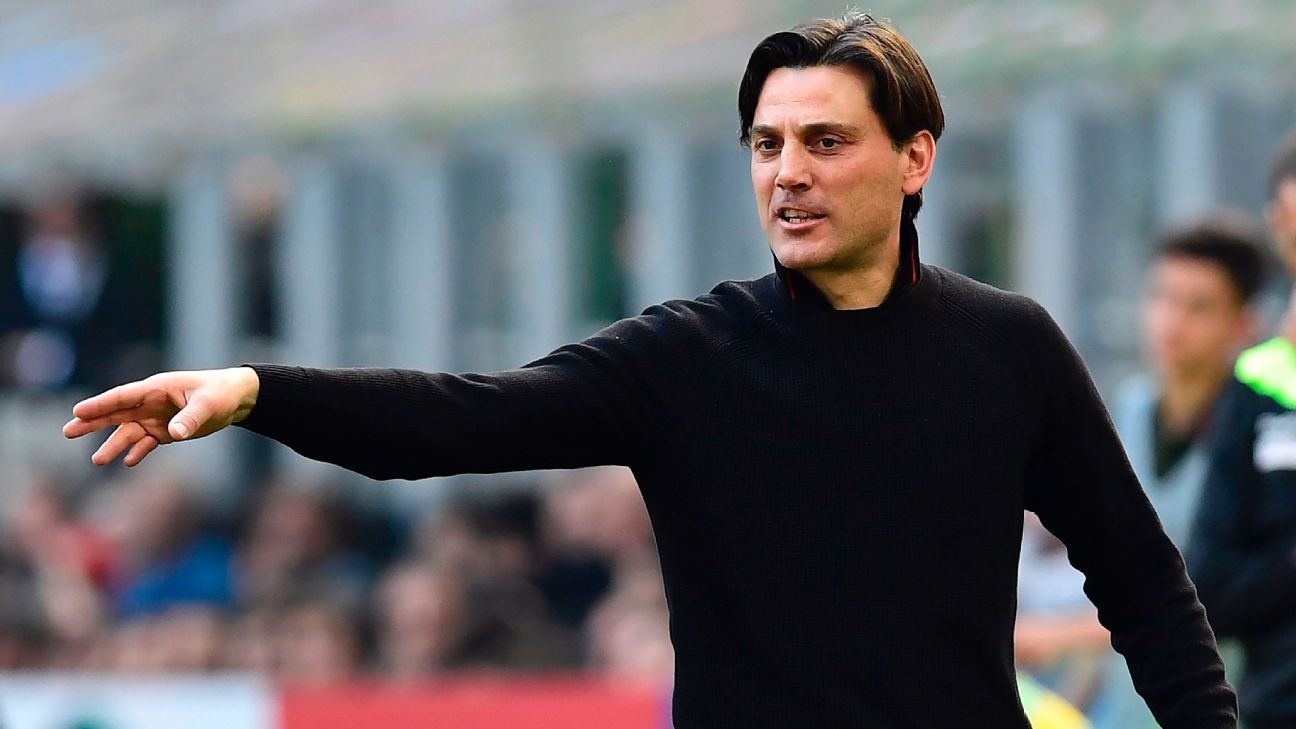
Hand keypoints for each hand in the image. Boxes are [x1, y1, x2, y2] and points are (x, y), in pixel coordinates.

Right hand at [63, 367, 259, 466]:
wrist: (234, 400)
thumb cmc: (219, 394)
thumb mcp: (208, 404)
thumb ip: (190, 418)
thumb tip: (173, 434)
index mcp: (156, 389)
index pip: (123, 396)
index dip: (100, 404)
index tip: (78, 411)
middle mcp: (151, 404)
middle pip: (116, 413)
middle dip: (92, 422)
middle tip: (68, 431)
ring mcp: (156, 418)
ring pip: (128, 432)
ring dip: (113, 445)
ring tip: (96, 460)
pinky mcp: (165, 432)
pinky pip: (146, 443)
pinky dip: (137, 452)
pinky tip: (128, 462)